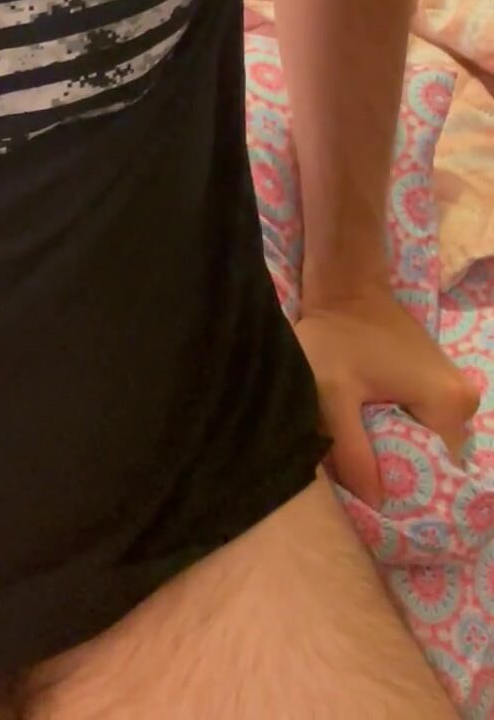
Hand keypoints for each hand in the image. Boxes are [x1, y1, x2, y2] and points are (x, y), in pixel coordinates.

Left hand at [295, 283, 483, 508]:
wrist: (345, 286)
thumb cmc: (335, 336)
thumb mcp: (331, 393)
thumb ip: (352, 450)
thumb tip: (376, 506)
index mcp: (448, 404)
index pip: (440, 476)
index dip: (409, 496)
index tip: (378, 510)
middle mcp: (464, 401)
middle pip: (439, 462)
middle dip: (405, 478)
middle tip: (367, 489)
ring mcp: (457, 391)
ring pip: (433, 445)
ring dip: (404, 457)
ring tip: (368, 464)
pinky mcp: (442, 384)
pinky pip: (429, 427)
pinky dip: (405, 437)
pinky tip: (377, 440)